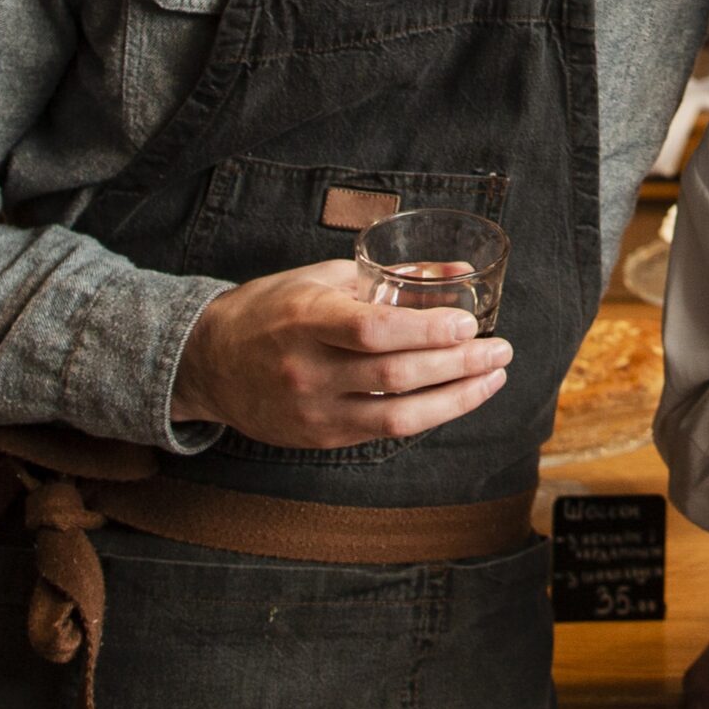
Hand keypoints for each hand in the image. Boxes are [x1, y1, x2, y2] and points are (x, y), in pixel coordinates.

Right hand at [170, 259, 511, 449]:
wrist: (209, 362)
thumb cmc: (272, 308)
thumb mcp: (323, 277)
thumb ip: (387, 278)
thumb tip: (455, 270)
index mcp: (306, 320)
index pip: (373, 330)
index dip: (427, 330)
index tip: (468, 323)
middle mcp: (308, 370)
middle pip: (395, 376)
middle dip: (458, 365)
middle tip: (500, 350)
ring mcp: (312, 411)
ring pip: (396, 418)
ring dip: (455, 400)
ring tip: (492, 379)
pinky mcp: (318, 438)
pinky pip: (381, 433)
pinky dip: (425, 416)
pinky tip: (454, 399)